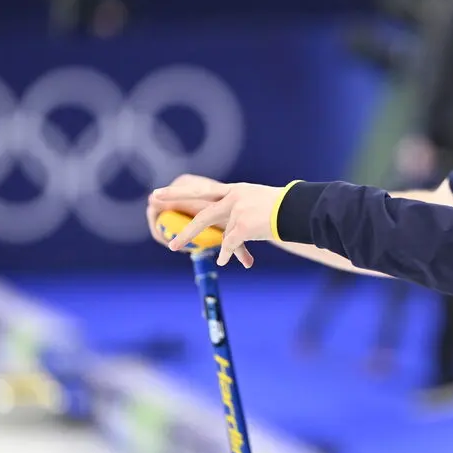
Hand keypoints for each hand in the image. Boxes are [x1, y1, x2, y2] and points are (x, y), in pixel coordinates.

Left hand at [152, 180, 287, 267]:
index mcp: (236, 191)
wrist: (298, 209)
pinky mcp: (243, 224)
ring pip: (213, 227)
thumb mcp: (262, 204)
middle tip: (153, 199)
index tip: (161, 191)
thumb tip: (238, 229)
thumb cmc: (286, 208)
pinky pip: (229, 243)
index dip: (182, 192)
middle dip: (174, 199)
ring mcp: (237, 210)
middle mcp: (233, 197)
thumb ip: (245, 213)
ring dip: (192, 237)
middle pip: (198, 201)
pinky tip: (222, 261)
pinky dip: (226, 253)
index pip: (204, 190)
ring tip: (176, 247)